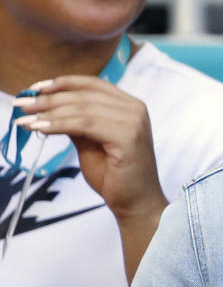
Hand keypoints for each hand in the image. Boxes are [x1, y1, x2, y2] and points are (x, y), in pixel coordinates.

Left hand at [13, 76, 166, 279]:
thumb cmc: (116, 176)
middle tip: (21, 105)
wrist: (136, 203)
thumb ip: (77, 123)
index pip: (93, 84)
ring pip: (83, 108)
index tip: (34, 88)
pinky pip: (85, 124)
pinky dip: (59, 124)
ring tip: (25, 120)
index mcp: (129, 106)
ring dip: (49, 112)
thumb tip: (49, 109)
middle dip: (49, 99)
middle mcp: (135, 109)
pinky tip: (40, 129)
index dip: (63, 83)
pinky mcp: (128, 137)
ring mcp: (134, 121)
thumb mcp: (90, 143)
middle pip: (84, 95)